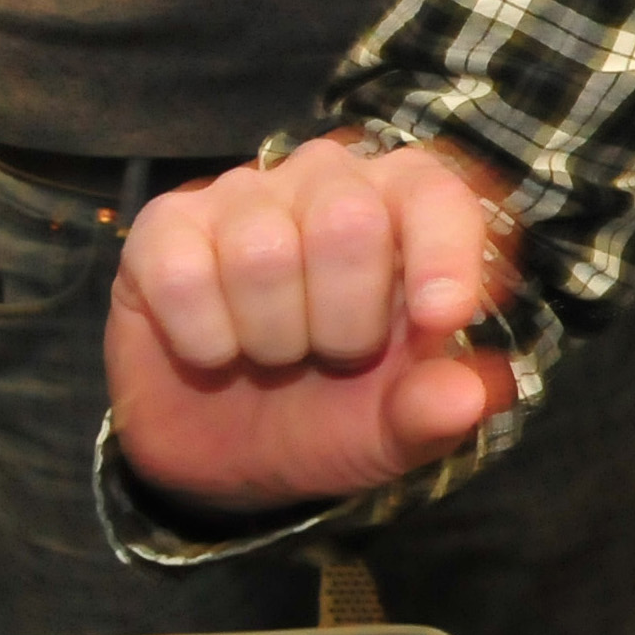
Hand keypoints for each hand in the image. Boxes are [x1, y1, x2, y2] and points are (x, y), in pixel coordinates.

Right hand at [106, 134, 520, 513]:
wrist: (227, 454)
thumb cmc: (333, 413)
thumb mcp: (394, 430)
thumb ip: (434, 410)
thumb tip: (470, 396)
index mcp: (407, 208)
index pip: (437, 195)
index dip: (444, 255)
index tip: (438, 321)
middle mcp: (329, 179)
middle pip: (348, 221)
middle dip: (344, 322)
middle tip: (332, 354)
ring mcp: (242, 195)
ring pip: (263, 252)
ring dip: (271, 336)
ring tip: (274, 353)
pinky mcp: (163, 226)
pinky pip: (181, 274)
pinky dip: (203, 339)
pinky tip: (215, 351)